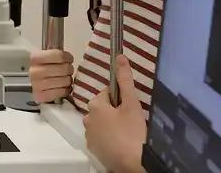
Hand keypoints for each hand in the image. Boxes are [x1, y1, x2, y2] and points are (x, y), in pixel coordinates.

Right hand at [28, 49, 74, 102]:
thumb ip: (58, 54)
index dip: (68, 58)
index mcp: (35, 58)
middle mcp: (34, 72)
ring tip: (64, 79)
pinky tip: (62, 87)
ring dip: (68, 80)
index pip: (60, 55)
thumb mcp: (49, 57)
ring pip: (65, 81)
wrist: (39, 85)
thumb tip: (69, 56)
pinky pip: (62, 92)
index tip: (68, 60)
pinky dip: (65, 90)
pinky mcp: (42, 97)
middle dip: (69, 70)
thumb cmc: (47, 68)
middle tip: (67, 71)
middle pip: (64, 68)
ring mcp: (37, 85)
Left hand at [83, 55, 147, 172]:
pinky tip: (121, 142)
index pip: (107, 93)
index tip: (130, 106)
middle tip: (131, 119)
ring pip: (102, 123)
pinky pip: (101, 137)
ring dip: (111, 125)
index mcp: (94, 105)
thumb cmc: (133, 131)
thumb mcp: (132, 103)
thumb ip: (125, 80)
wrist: (134, 162)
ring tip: (127, 132)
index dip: (121, 98)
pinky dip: (109, 138)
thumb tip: (120, 57)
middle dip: (115, 111)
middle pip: (103, 108)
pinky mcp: (94, 150)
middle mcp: (87, 119)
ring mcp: (89, 136)